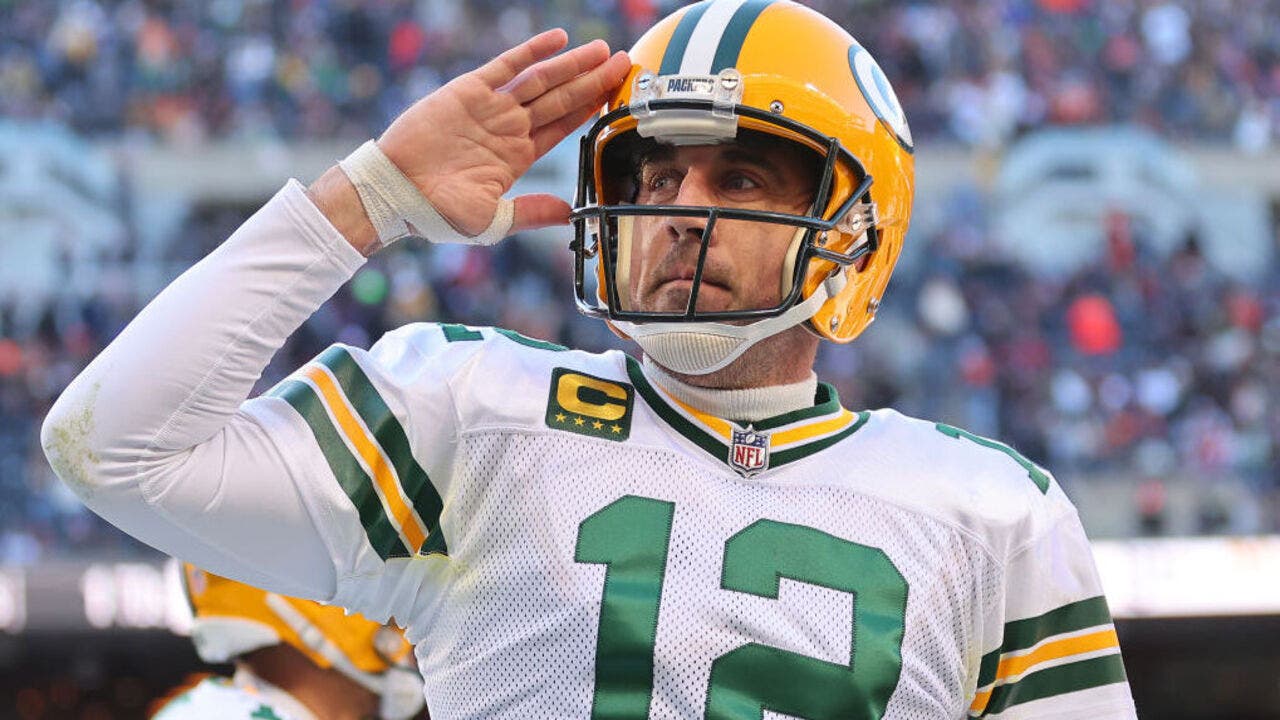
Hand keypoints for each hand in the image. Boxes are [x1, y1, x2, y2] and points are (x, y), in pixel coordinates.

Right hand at [378, 29, 630, 235]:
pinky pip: (507, 66)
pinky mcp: (469, 92)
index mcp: (517, 156)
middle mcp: (508, 128)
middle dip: (593, 81)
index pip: (563, 127)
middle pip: (561, 98)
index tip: (617, 96)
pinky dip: (532, 51)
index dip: (591, 110)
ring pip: (541, 80)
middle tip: (624, 63)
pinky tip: (558, 40)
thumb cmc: (436, 213)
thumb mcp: (492, 220)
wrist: (394, 194)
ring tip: (602, 51)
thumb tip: (571, 214)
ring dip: (572, 65)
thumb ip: (531, 213)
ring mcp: (490, 107)